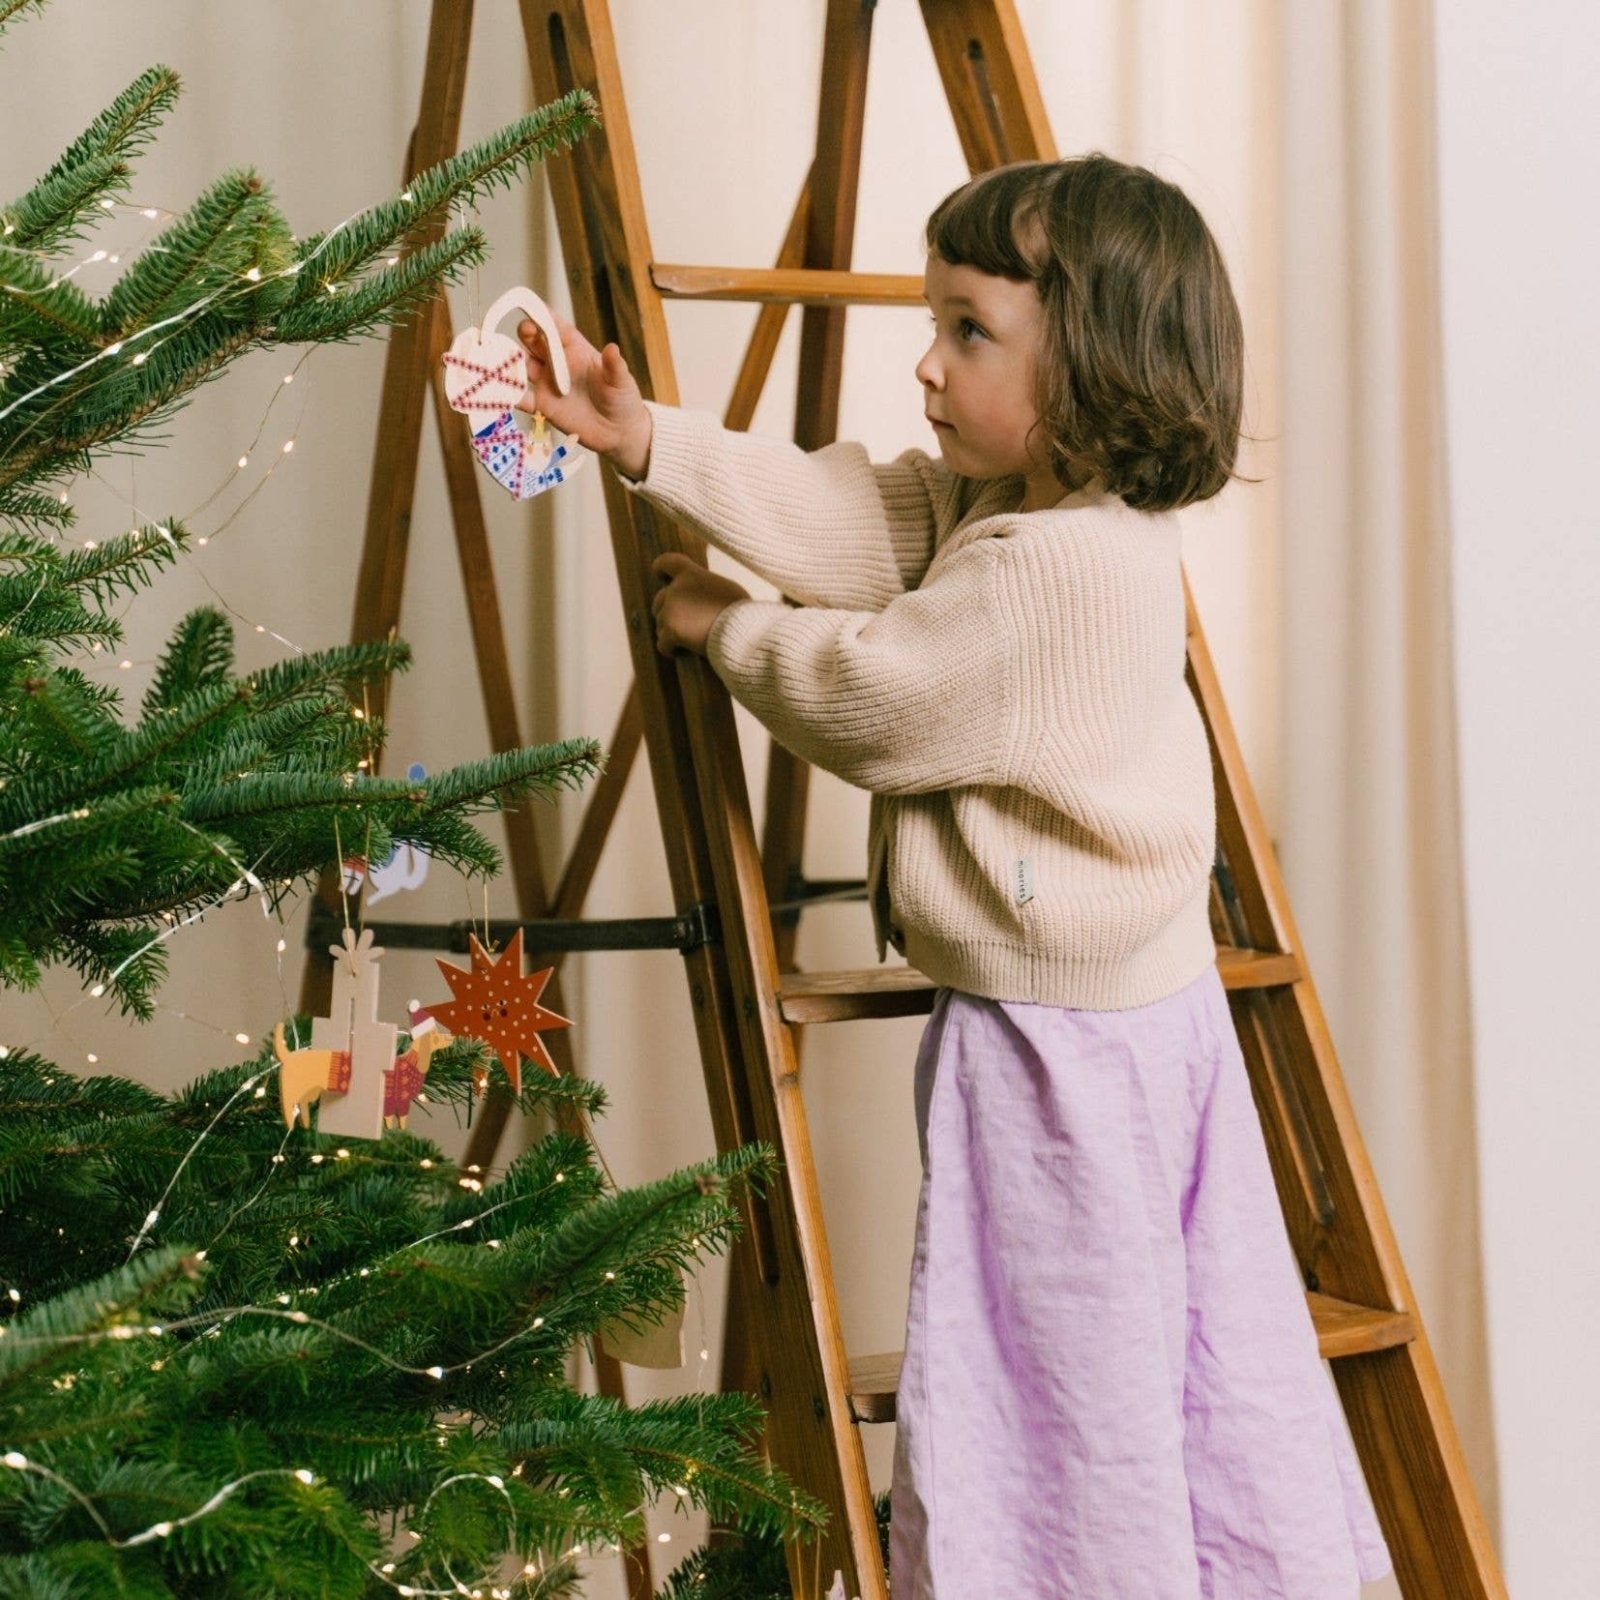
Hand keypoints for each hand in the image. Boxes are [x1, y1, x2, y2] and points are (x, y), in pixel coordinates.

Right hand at [515, 314, 652, 476]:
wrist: (618, 433)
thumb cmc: (622, 400)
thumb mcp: (621, 382)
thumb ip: (614, 366)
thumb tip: (613, 349)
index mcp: (574, 349)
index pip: (554, 326)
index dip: (541, 314)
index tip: (530, 306)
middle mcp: (556, 362)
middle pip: (533, 341)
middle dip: (526, 333)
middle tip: (527, 333)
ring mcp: (547, 382)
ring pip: (521, 365)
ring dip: (511, 361)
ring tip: (503, 359)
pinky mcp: (542, 405)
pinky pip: (521, 397)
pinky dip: (509, 393)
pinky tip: (500, 391)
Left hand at [651, 553, 749, 656]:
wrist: (743, 631)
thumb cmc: (741, 612)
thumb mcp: (725, 587)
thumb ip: (705, 586)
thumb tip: (700, 595)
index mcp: (690, 574)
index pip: (667, 562)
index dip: (660, 569)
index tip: (661, 577)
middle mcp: (676, 590)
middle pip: (659, 601)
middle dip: (668, 613)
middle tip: (685, 625)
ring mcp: (671, 611)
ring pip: (660, 625)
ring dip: (671, 633)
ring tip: (689, 641)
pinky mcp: (671, 632)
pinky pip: (662, 644)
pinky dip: (670, 650)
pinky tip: (681, 653)